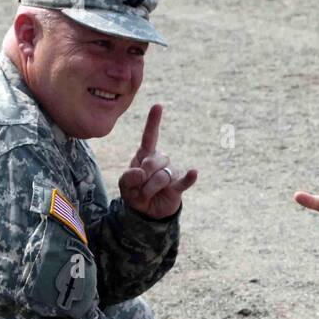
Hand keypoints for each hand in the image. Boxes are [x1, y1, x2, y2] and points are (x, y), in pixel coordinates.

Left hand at [118, 105, 197, 219]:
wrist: (146, 212)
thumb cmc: (135, 193)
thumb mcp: (124, 185)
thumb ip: (128, 177)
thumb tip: (141, 173)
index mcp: (145, 155)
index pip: (150, 137)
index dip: (153, 122)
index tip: (158, 106)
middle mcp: (160, 160)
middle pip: (152, 162)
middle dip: (142, 178)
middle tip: (138, 189)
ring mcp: (171, 172)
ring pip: (162, 175)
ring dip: (150, 188)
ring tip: (147, 196)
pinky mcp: (178, 186)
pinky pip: (183, 181)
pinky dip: (188, 178)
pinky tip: (194, 173)